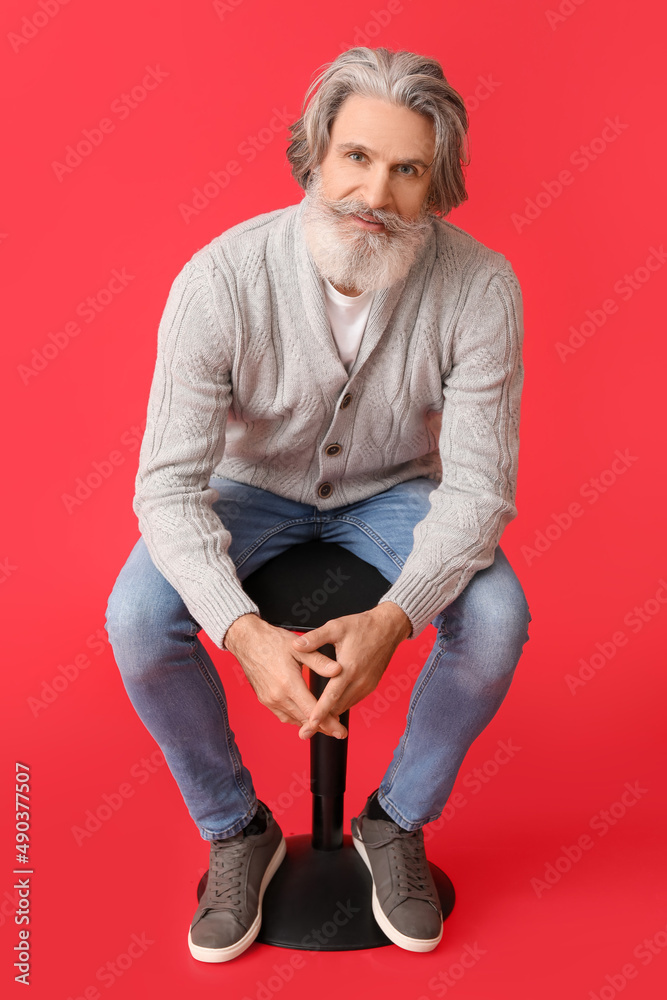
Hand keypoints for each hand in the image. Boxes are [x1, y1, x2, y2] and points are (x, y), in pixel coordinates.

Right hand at [224, 613, 347, 738]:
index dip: (329, 723)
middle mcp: (277, 696)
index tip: (341, 731)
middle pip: (304, 720)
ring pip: (294, 720)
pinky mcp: (264, 700)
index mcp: (288, 684)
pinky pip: (284, 716)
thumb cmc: (273, 641)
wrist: (247, 640)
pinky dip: (297, 718)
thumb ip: (319, 661)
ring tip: (327, 726)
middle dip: (324, 728)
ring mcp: (269, 700)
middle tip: (340, 732)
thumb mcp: (300, 649)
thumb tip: (338, 670)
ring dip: (309, 725)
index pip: (312, 711)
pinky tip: (306, 716)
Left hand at [292, 603, 411, 738]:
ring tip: (313, 724)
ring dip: (331, 715)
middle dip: (321, 721)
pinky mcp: (370, 686)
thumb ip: (315, 638)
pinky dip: (340, 706)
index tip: (308, 726)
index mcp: (349, 668)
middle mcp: (360, 681)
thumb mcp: (336, 627)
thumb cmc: (362, 626)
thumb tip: (296, 645)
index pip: (332, 697)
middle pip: (338, 708)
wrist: (388, 628)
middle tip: (304, 732)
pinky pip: (352, 701)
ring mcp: (367, 685)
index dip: (319, 713)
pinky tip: (329, 708)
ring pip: (345, 706)